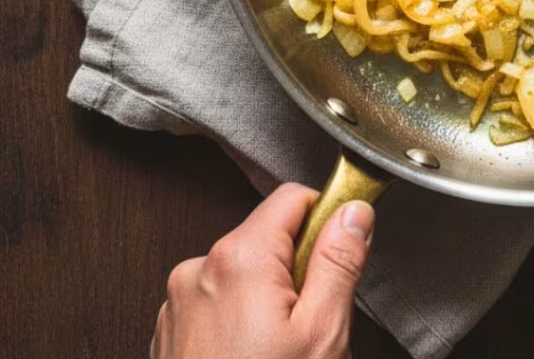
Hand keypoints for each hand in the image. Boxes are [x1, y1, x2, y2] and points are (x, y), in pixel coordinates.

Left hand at [151, 184, 374, 358]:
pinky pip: (218, 304)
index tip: (342, 251)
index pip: (294, 198)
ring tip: (280, 354)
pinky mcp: (170, 334)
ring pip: (244, 274)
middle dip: (297, 270)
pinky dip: (240, 323)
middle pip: (268, 238)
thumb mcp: (322, 334)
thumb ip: (339, 261)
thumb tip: (354, 212)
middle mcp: (198, 271)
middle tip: (312, 325)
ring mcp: (178, 305)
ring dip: (268, 300)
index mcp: (238, 258)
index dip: (326, 219)